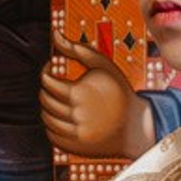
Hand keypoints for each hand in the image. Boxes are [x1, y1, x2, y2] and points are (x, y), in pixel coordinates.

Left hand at [39, 33, 154, 161]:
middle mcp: (74, 115)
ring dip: (48, 106)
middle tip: (57, 84)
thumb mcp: (102, 65)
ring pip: (46, 117)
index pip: (46, 81)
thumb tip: (54, 33)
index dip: (46, 71)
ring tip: (61, 100)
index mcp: (78, 93)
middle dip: (47, 89)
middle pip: (44, 99)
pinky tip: (64, 116)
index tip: (52, 68)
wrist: (135, 126)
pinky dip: (52, 124)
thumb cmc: (118, 91)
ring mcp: (73, 133)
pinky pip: (51, 134)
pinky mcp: (73, 147)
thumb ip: (76, 48)